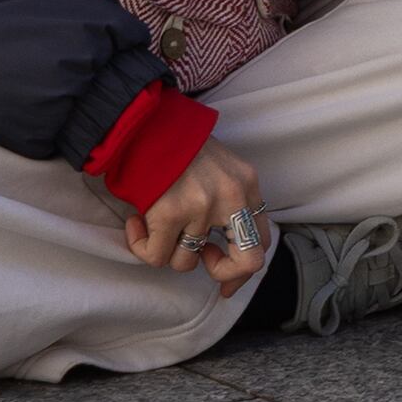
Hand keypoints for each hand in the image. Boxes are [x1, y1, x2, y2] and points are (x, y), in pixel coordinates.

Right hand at [120, 138, 269, 289]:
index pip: (263, 239)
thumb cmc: (177, 148)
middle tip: (203, 262)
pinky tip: (137, 224)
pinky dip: (141, 246)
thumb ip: (228, 202)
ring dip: (168, 251)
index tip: (225, 277)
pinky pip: (155, 256)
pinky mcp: (170, 214)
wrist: (145, 125)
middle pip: (248, 261)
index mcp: (247, 185)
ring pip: (187, 263)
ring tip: (157, 226)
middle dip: (225, 274)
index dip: (245, 265)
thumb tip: (219, 248)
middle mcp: (232, 198)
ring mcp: (202, 208)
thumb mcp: (220, 169)